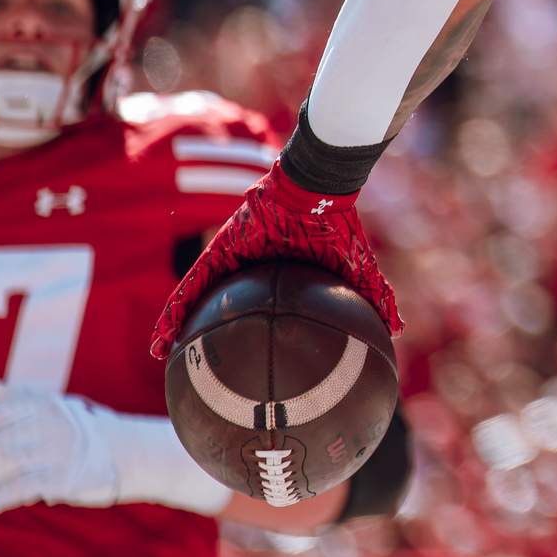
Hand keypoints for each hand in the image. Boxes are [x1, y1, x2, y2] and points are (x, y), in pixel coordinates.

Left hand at [0, 381, 233, 514]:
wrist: (128, 453)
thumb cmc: (83, 431)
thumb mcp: (56, 408)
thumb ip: (22, 398)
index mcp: (43, 406)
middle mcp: (49, 424)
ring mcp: (58, 451)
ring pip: (4, 469)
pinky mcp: (65, 478)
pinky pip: (20, 489)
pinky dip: (2, 498)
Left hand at [149, 163, 400, 359]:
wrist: (317, 191)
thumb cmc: (337, 225)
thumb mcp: (357, 269)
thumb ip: (374, 298)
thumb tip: (397, 332)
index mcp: (279, 277)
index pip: (256, 312)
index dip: (247, 335)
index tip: (239, 365)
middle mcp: (250, 270)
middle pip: (221, 308)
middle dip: (205, 335)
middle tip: (197, 364)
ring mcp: (231, 261)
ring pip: (197, 300)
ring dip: (177, 326)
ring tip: (161, 355)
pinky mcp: (218, 253)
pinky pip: (190, 287)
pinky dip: (174, 312)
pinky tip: (160, 339)